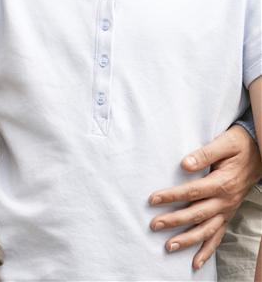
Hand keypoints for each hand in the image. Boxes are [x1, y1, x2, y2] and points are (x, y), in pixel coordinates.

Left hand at [148, 124, 261, 270]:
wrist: (259, 154)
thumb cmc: (239, 146)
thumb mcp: (224, 143)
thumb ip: (204, 153)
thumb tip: (184, 164)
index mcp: (222, 183)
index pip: (192, 192)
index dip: (172, 196)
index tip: (153, 200)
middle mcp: (225, 201)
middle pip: (196, 214)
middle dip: (174, 221)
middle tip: (154, 225)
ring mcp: (227, 210)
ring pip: (206, 230)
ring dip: (187, 240)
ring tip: (169, 247)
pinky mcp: (228, 215)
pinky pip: (218, 236)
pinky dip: (207, 250)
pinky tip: (196, 262)